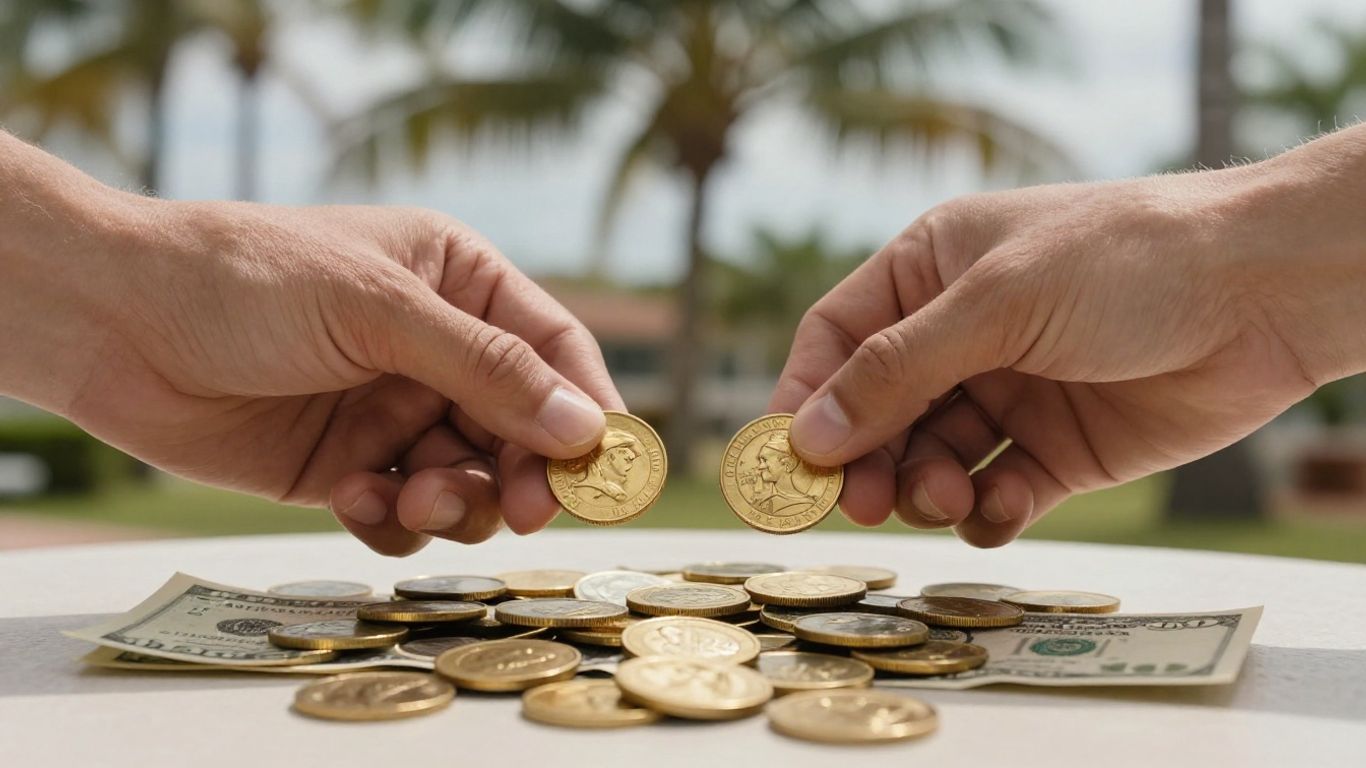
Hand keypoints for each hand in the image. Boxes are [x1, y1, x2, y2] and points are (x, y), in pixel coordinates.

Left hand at [48, 198, 620, 554]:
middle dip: (520, 474)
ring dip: (453, 503)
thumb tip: (587, 428)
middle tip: (518, 512)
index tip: (604, 475)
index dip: (588, 413)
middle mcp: (437, 349)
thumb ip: (486, 369)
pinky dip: (388, 521)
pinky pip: (401, 515)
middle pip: (523, 429)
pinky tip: (348, 497)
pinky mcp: (348, 468)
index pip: (555, 350)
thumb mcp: (379, 310)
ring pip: (469, 481)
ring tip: (409, 500)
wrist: (115, 323)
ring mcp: (393, 412)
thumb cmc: (248, 280)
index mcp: (459, 282)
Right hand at [771, 126, 1365, 546]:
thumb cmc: (1125, 261)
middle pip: (875, 412)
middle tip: (861, 505)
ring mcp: (1009, 394)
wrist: (1265, 293)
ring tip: (948, 495)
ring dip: (926, 488)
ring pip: (930, 461)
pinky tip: (1003, 505)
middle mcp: (960, 334)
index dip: (803, 398)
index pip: (837, 339)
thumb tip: (806, 434)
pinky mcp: (1057, 450)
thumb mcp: (996, 303)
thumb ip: (897, 371)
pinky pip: (997, 494)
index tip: (781, 463)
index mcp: (931, 270)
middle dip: (864, 460)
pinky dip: (988, 511)